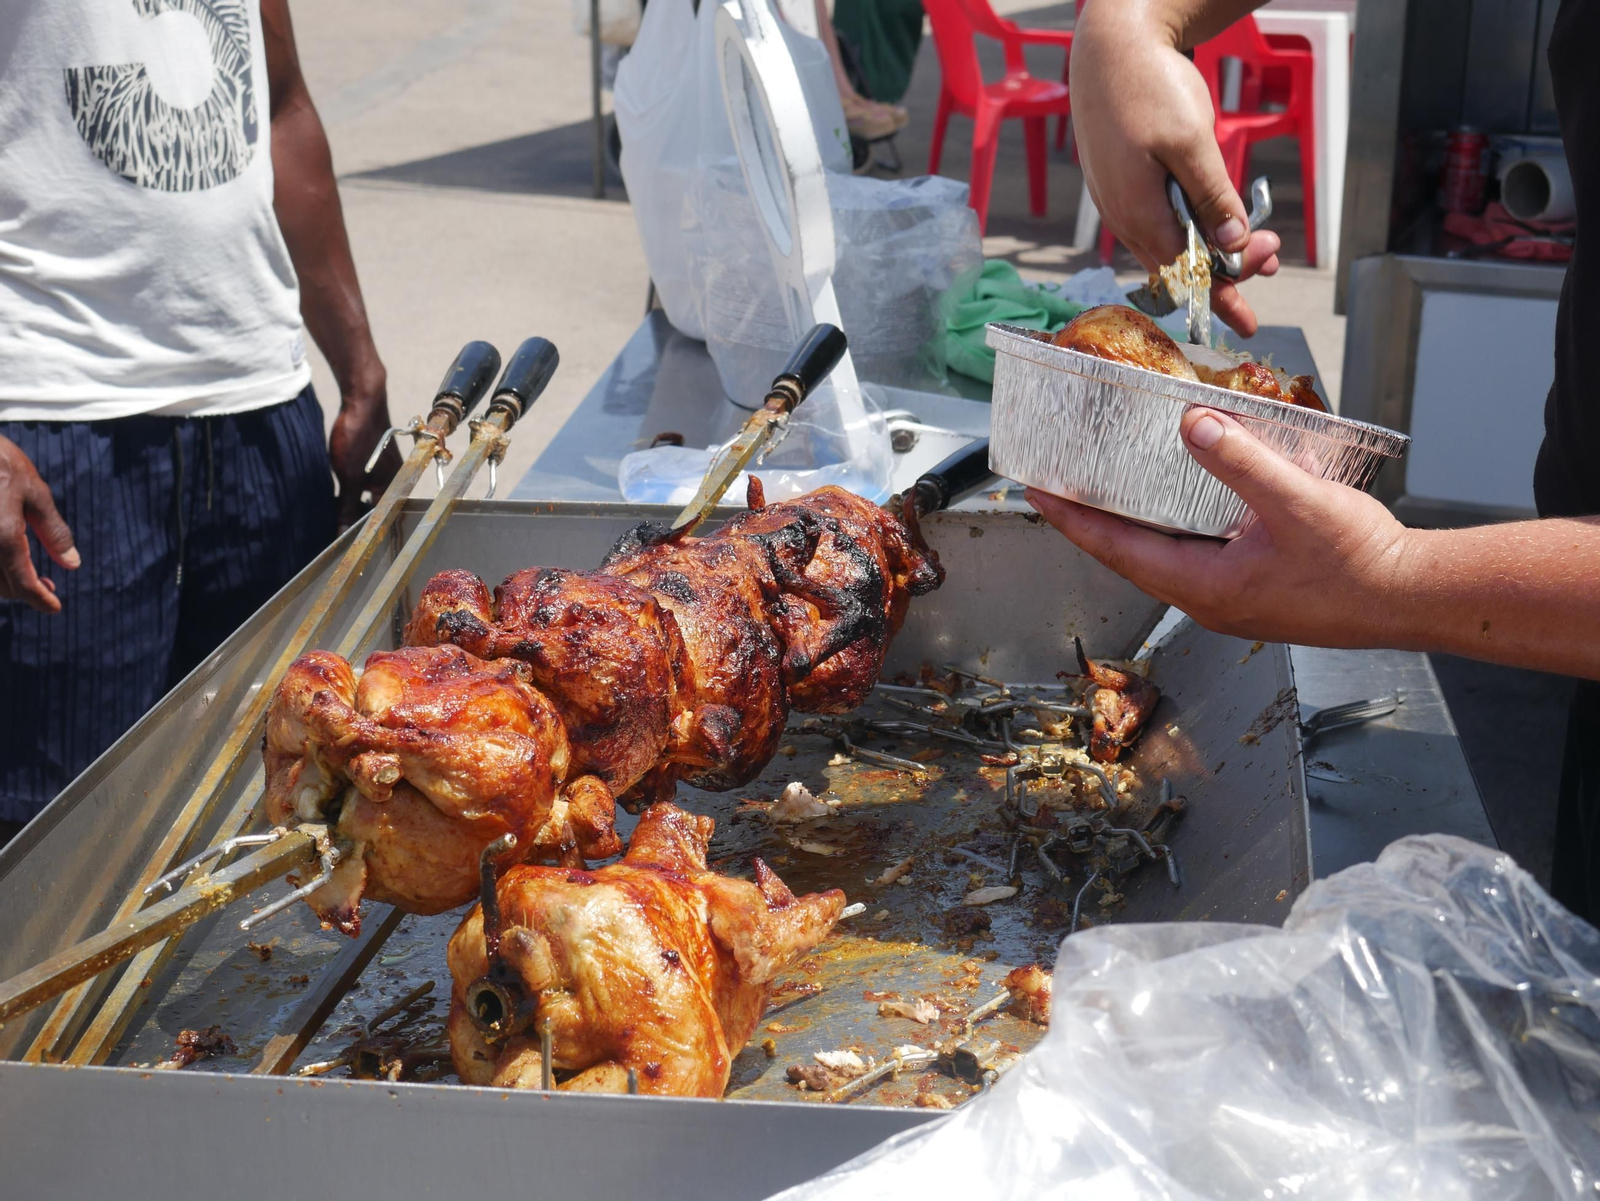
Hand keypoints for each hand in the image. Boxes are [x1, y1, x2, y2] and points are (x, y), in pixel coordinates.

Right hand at [0, 435, 77, 612]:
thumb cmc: (1, 463)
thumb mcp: (35, 493)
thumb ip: (54, 532)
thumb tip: (72, 564)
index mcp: (3, 536)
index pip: (22, 583)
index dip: (40, 600)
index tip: (54, 608)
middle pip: (2, 587)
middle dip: (26, 592)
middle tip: (49, 587)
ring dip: (8, 584)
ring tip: (32, 578)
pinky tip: (10, 562)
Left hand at [327, 366, 401, 530]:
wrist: (362, 400)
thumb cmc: (361, 437)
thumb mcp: (350, 477)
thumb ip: (347, 507)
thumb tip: (341, 533)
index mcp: (396, 488)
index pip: (381, 519)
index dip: (364, 532)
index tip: (344, 543)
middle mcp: (393, 482)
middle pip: (373, 510)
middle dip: (354, 521)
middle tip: (332, 532)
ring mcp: (380, 472)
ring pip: (364, 498)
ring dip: (348, 506)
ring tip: (330, 516)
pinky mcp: (368, 463)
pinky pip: (359, 485)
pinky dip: (347, 492)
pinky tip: (332, 496)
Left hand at [1024, 409, 1416, 647]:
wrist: (1414, 598)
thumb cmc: (1360, 563)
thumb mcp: (1296, 501)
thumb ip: (1240, 461)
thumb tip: (1190, 425)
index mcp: (1203, 586)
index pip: (1116, 548)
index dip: (1072, 519)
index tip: (1035, 493)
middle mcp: (1207, 599)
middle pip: (1130, 555)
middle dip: (1093, 520)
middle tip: (1061, 486)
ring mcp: (1230, 599)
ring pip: (1163, 557)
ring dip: (1134, 524)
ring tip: (1107, 489)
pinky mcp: (1254, 591)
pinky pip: (1196, 556)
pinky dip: (1176, 527)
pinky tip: (1182, 503)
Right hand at [1070, 3, 1279, 334]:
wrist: (1109, 48)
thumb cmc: (1145, 87)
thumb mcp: (1189, 140)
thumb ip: (1211, 195)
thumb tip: (1232, 243)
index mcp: (1138, 213)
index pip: (1187, 271)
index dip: (1225, 289)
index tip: (1255, 300)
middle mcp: (1125, 217)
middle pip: (1179, 265)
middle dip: (1228, 269)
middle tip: (1274, 254)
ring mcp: (1122, 203)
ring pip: (1171, 244)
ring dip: (1214, 248)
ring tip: (1257, 244)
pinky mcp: (1125, 186)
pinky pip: (1161, 223)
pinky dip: (1194, 227)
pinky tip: (1217, 221)